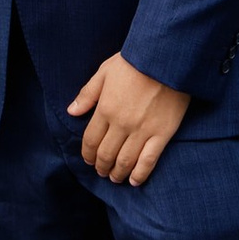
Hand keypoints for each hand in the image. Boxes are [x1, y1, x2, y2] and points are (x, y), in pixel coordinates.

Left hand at [68, 54, 189, 187]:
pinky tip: (135, 181)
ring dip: (117, 173)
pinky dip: (140, 174)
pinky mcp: (162, 134)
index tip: (88, 160)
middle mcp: (122, 124)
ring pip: (126, 161)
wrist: (166, 59)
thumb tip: (72, 111)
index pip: (91, 140)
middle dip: (101, 166)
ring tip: (115, 177)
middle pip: (106, 154)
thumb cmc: (134, 61)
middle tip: (101, 171)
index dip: (87, 154)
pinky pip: (149, 160)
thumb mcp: (104, 72)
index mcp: (105, 109)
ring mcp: (142, 131)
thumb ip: (88, 94)